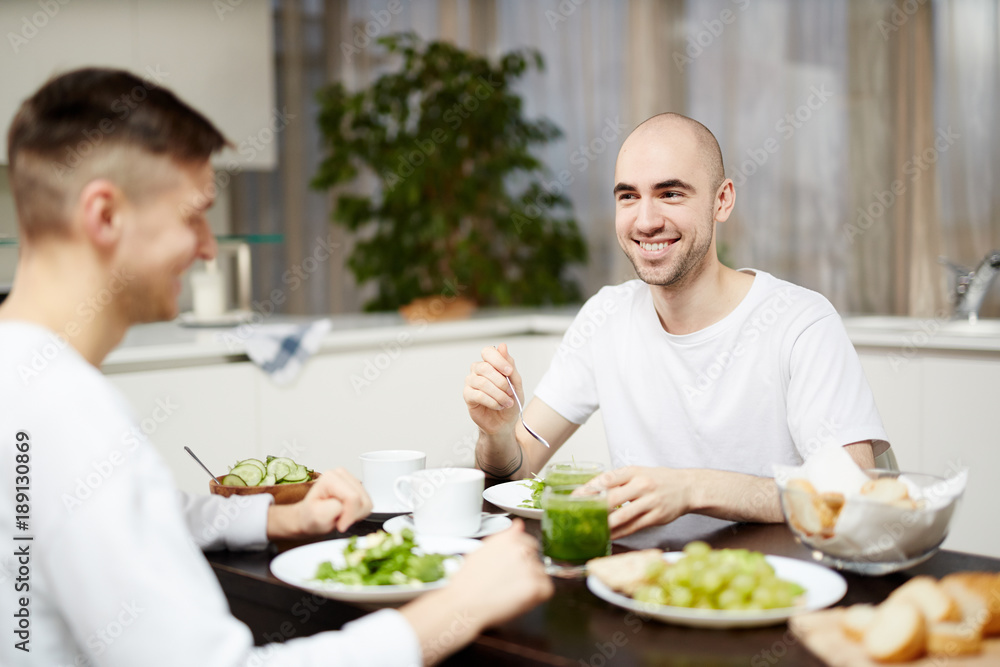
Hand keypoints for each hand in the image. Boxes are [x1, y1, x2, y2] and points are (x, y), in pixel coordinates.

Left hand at [267, 468, 372, 538]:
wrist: (310, 517)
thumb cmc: (311, 516)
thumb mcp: (317, 516)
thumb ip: (333, 508)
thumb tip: (345, 505)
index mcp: (330, 478)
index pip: (353, 498)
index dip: (349, 516)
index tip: (340, 524)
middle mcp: (341, 474)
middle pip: (362, 500)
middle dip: (353, 515)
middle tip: (339, 520)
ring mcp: (350, 479)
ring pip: (367, 502)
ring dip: (357, 514)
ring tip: (342, 516)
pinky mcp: (357, 487)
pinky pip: (368, 503)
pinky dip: (359, 513)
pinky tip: (347, 513)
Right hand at [441, 519, 552, 628]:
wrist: (464, 603)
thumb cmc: (468, 582)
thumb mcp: (482, 549)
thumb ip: (505, 537)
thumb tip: (519, 525)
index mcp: (508, 538)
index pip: (529, 543)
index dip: (522, 558)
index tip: (514, 567)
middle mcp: (521, 549)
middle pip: (535, 558)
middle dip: (526, 569)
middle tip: (509, 582)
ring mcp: (529, 567)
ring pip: (542, 574)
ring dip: (532, 583)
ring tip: (510, 592)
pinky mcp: (535, 586)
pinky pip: (548, 590)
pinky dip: (538, 597)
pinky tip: (520, 599)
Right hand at [463, 343, 520, 435]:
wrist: (505, 422)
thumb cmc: (510, 401)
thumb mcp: (516, 383)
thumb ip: (510, 365)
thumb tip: (502, 346)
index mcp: (489, 363)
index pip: (487, 351)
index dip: (498, 360)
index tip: (509, 372)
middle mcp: (477, 370)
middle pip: (485, 367)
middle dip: (501, 381)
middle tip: (510, 391)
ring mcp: (471, 382)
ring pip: (482, 382)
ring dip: (498, 394)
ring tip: (507, 402)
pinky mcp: (468, 396)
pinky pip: (478, 395)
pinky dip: (492, 401)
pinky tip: (498, 405)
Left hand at [578, 466, 693, 539]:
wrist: (687, 487)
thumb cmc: (658, 480)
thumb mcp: (638, 473)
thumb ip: (618, 481)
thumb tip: (592, 491)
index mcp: (633, 472)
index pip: (606, 479)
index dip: (589, 489)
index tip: (574, 496)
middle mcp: (641, 485)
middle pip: (612, 498)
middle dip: (593, 508)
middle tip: (579, 515)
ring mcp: (650, 501)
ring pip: (622, 516)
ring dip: (605, 524)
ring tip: (591, 529)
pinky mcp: (656, 516)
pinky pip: (633, 527)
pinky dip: (619, 533)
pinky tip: (609, 535)